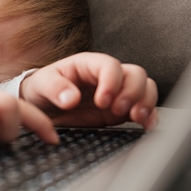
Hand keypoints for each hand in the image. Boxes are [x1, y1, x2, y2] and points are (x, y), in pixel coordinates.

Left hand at [20, 52, 158, 129]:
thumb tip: (71, 99)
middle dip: (133, 92)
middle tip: (119, 110)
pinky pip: (143, 108)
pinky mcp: (120, 111)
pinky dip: (149, 116)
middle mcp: (106, 77)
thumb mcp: (41, 84)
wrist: (41, 107)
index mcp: (88, 65)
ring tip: (136, 118)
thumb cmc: (41, 89)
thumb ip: (55, 88)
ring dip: (145, 102)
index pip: (110, 65)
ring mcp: (116, 93)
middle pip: (135, 74)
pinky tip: (146, 125)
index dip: (111, 82)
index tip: (102, 101)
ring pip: (144, 88)